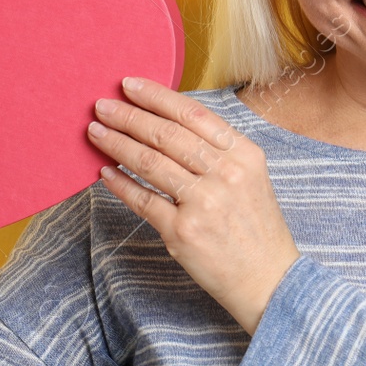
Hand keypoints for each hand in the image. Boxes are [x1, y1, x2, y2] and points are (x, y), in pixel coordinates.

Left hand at [87, 76, 300, 334]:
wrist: (269, 280)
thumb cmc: (256, 228)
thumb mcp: (250, 178)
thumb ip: (217, 151)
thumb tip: (168, 124)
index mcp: (244, 155)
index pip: (193, 115)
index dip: (157, 96)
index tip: (129, 85)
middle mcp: (225, 174)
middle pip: (166, 134)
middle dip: (129, 116)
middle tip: (102, 105)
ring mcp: (203, 203)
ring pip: (149, 163)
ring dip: (117, 143)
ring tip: (96, 132)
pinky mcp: (182, 232)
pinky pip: (142, 200)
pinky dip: (120, 184)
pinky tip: (105, 172)